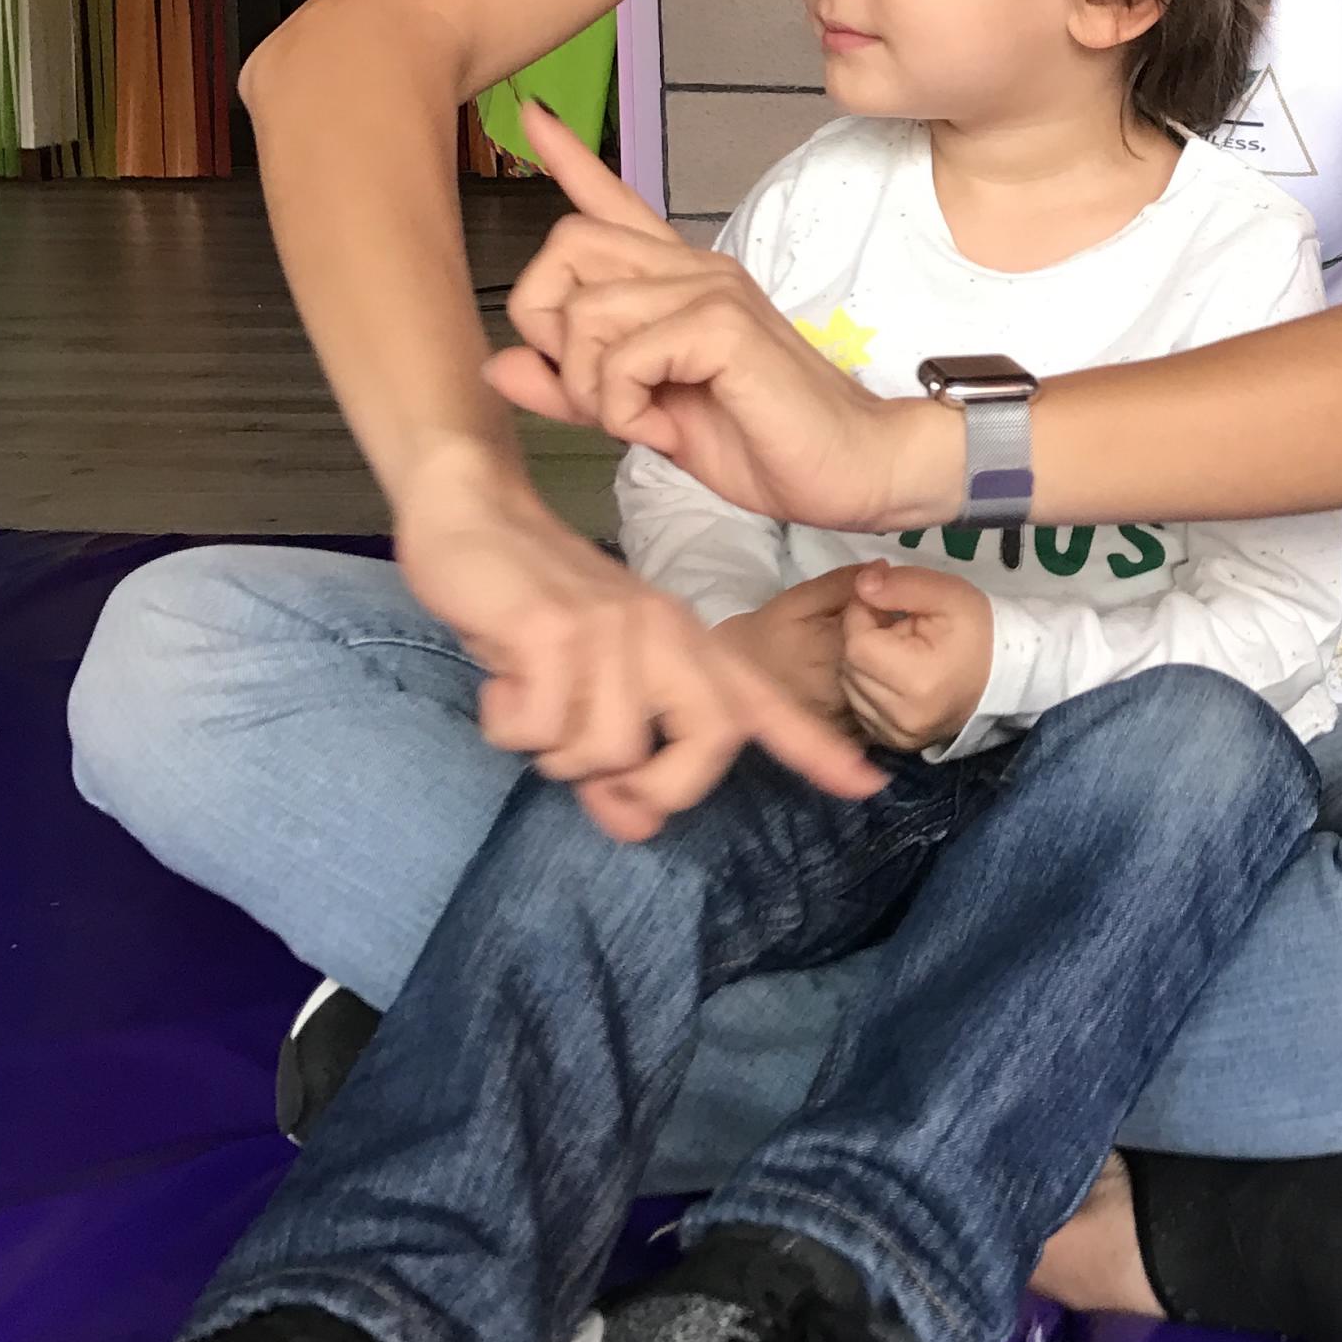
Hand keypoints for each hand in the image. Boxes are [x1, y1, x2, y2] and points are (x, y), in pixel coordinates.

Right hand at [392, 450, 880, 839]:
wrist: (474, 515)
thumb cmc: (533, 606)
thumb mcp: (584, 685)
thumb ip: (615, 758)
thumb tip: (636, 826)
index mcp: (683, 643)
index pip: (761, 704)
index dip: (814, 748)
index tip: (867, 786)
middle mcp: (664, 632)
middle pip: (707, 743)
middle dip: (658, 789)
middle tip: (600, 786)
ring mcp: (614, 628)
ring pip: (613, 749)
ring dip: (558, 753)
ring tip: (532, 705)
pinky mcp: (554, 631)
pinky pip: (544, 728)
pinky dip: (510, 722)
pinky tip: (502, 681)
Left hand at [486, 104, 960, 532]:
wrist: (856, 469)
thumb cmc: (767, 444)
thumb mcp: (648, 419)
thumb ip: (575, 390)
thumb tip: (497, 365)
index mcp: (681, 284)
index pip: (616, 205)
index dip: (570, 161)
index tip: (533, 116)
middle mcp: (694, 270)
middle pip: (569, 246)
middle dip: (548, 326)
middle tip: (590, 390)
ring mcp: (712, 289)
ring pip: (587, 313)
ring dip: (591, 388)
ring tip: (639, 422)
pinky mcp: (725, 325)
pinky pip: (624, 356)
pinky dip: (624, 407)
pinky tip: (661, 429)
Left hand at [839, 561, 995, 752]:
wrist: (1002, 675)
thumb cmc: (977, 631)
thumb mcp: (948, 594)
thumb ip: (902, 585)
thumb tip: (862, 584)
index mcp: (918, 681)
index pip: (857, 644)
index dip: (860, 615)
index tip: (880, 601)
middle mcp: (903, 718)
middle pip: (850, 666)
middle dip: (862, 637)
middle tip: (892, 623)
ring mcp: (898, 735)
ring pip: (850, 687)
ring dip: (862, 662)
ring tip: (895, 648)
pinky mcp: (894, 743)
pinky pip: (859, 707)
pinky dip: (868, 685)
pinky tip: (892, 671)